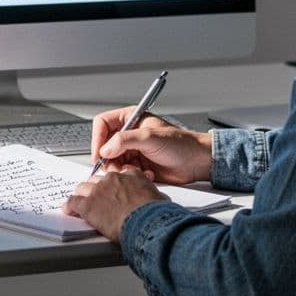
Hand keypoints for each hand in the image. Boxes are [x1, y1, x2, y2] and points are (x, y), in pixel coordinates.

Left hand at [63, 168, 166, 241]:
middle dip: (96, 189)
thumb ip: (154, 196)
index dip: (115, 183)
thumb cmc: (154, 213)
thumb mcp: (159, 199)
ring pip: (83, 188)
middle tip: (98, 198)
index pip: (118, 175)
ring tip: (82, 202)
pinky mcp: (88, 204)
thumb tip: (159, 201)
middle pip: (98, 180)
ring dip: (83, 196)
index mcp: (131, 176)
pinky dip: (70, 207)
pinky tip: (69, 210)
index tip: (115, 189)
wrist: (146, 222)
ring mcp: (98, 190)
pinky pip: (73, 202)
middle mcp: (113, 179)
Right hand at [91, 107, 212, 184]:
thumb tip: (105, 149)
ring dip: (122, 169)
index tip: (100, 154)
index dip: (98, 139)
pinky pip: (123, 173)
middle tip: (118, 167)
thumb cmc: (182, 143)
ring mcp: (133, 150)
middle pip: (104, 146)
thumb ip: (125, 140)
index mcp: (130, 119)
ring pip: (112, 162)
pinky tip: (146, 174)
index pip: (102, 124)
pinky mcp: (137, 165)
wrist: (197, 162)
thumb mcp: (150, 137)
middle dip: (110, 159)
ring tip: (136, 171)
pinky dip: (131, 176)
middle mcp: (129, 134)